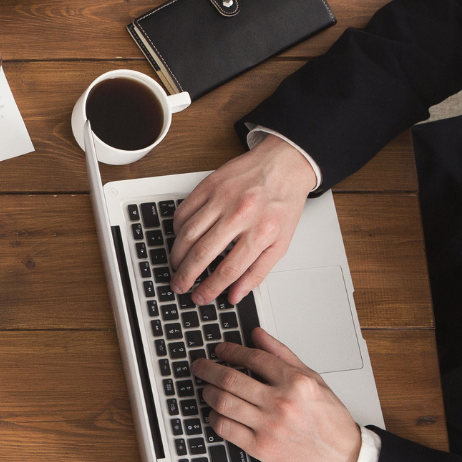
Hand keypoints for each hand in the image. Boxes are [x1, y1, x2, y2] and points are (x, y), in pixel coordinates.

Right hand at [171, 134, 318, 304]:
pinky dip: (177, 229)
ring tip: (178, 265)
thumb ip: (259, 271)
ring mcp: (222, 198)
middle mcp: (240, 214)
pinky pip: (182, 212)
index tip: (200, 297)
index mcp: (262, 231)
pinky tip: (182, 238)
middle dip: (186, 276)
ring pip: (187, 234)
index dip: (210, 289)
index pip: (228, 270)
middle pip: (202, 254)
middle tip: (180, 285)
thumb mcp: (282, 242)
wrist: (285, 164)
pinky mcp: (208, 186)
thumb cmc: (283, 203)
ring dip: (178, 255)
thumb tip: (236, 294)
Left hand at [193, 327, 362, 461]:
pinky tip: (216, 411)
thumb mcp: (314, 380)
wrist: (342, 458)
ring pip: (223, 402)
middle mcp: (282, 402)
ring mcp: (269, 426)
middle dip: (208, 369)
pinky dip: (214, 416)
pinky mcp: (260, 447)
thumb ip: (283, 355)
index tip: (220, 350)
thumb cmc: (330, 420)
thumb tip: (257, 334)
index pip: (253, 358)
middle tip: (200, 366)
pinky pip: (225, 427)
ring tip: (207, 388)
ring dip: (208, 392)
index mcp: (297, 382)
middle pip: (230, 379)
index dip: (231, 351)